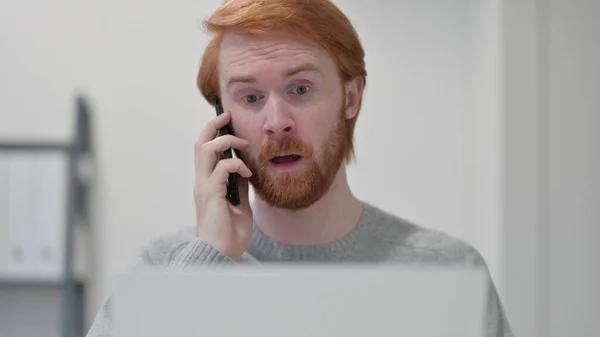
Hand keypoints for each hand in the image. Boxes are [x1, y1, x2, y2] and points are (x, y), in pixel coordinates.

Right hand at [193, 111, 253, 258]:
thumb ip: (239, 188)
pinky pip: (221, 169)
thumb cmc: (229, 235)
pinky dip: (236, 165)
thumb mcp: (240, 206)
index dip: (213, 134)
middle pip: (199, 144)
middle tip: (227, 116)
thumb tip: (247, 172)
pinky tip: (247, 173)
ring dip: (225, 141)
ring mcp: (204, 187)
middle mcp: (201, 182)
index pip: (205, 152)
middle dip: (212, 126)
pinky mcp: (211, 194)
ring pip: (204, 149)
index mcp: (207, 184)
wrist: (222, 255)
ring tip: (242, 144)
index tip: (227, 122)